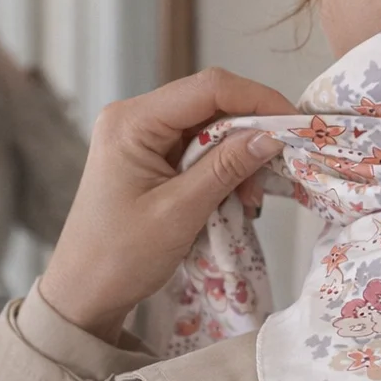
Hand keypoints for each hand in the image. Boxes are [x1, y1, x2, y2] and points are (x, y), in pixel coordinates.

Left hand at [40, 68, 291, 341]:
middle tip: (274, 174)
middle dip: (250, 136)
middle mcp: (135, 118)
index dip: (258, 99)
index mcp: (131, 121)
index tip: (295, 125)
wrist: (84, 293)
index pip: (208, 88)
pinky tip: (235, 200)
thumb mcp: (180, 212)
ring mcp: (143, 138)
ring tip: (249, 201)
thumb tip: (271, 136)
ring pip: (212, 130)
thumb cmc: (119, 257)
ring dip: (240, 160)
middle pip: (212, 105)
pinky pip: (201, 152)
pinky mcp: (152, 159)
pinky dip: (225, 172)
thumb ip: (226, 168)